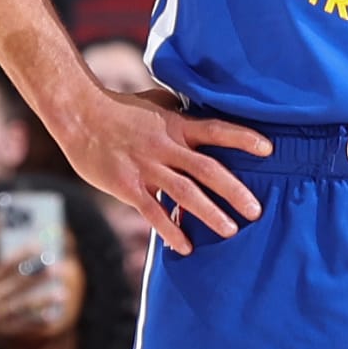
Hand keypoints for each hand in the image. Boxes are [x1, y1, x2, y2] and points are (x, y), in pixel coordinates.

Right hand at [0, 255, 74, 348]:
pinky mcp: (1, 333)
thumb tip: (31, 265)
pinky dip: (38, 322)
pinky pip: (23, 327)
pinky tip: (53, 317)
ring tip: (63, 293)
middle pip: (16, 284)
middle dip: (37, 275)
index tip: (39, 245)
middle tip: (58, 268)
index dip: (22, 254)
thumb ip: (3, 279)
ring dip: (43, 299)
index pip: (4, 266)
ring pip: (22, 306)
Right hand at [62, 84, 268, 257]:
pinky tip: (185, 247)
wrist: (78, 114)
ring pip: (185, 193)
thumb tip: (200, 107)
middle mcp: (166, 146)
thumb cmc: (118, 107)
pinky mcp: (127, 186)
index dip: (243, 139)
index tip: (268, 150)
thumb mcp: (154, 101)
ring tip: (230, 231)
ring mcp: (147, 167)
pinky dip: (170, 230)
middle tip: (256, 211)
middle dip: (234, 191)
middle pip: (208, 169)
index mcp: (175, 125)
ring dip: (210, 214)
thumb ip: (178, 110)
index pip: (217, 130)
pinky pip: (153, 212)